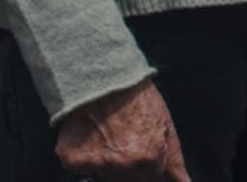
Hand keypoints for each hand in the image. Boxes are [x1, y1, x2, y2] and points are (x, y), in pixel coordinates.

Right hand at [55, 80, 189, 180]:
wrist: (100, 75)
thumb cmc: (133, 95)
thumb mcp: (164, 123)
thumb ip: (173, 159)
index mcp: (150, 159)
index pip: (151, 178)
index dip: (146, 163)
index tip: (140, 151)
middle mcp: (124, 167)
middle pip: (127, 180)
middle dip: (127, 166)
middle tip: (122, 140)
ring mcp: (97, 166)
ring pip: (105, 176)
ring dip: (106, 161)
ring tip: (107, 134)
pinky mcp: (73, 161)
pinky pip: (80, 167)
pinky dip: (83, 154)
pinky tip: (89, 134)